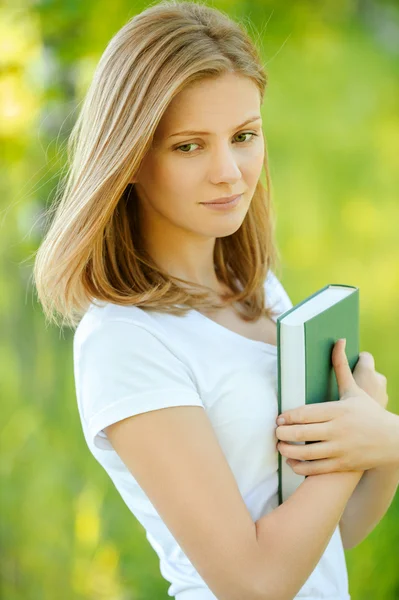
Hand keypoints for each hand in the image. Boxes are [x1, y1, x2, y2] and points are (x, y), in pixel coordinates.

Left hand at [275, 339, 391, 474]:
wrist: (393, 441)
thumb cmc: (369, 412)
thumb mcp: (354, 389)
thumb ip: (341, 366)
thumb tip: (338, 340)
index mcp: (338, 410)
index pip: (306, 413)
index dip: (288, 417)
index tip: (278, 418)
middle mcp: (338, 430)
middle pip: (302, 433)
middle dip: (283, 434)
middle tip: (275, 432)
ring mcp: (340, 449)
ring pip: (306, 453)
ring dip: (288, 450)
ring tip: (279, 446)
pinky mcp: (342, 465)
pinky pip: (316, 469)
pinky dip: (300, 467)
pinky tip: (291, 462)